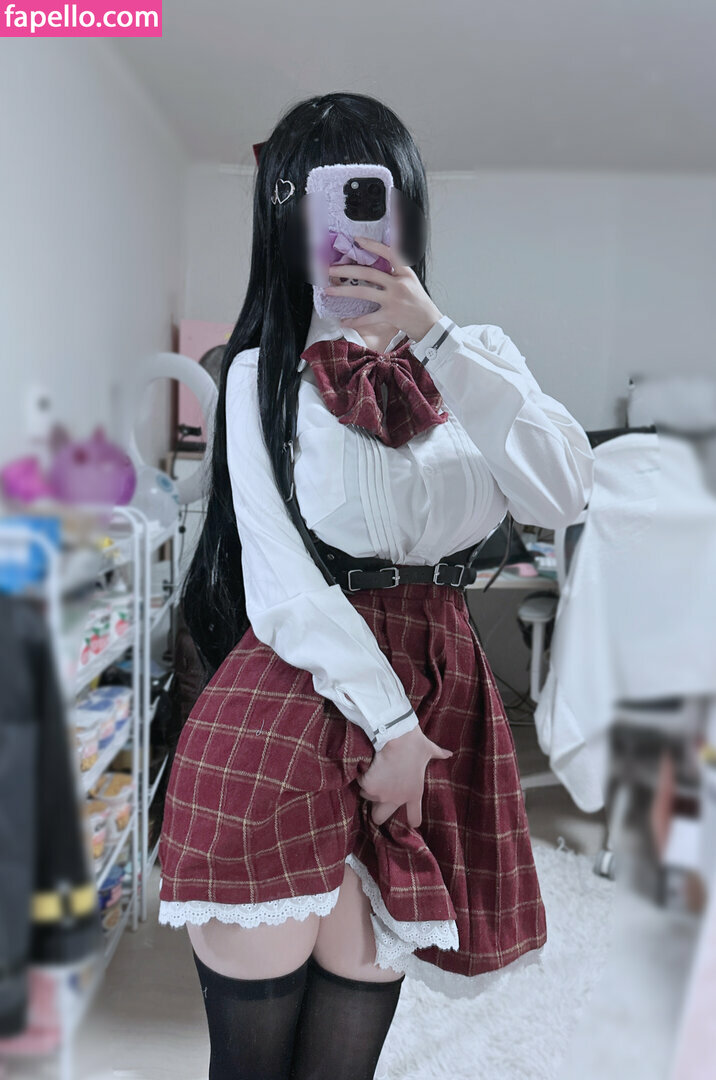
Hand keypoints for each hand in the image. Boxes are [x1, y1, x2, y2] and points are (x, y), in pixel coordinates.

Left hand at [324, 236, 443, 343]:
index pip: (389, 253)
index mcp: (406, 273)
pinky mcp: (390, 316)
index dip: (372, 245)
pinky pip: (368, 318)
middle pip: (369, 273)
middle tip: (330, 269)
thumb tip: (378, 266)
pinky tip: (344, 322)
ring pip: (364, 292)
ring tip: (329, 291)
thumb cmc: (420, 305)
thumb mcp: (412, 283)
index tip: (357, 240)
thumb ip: (397, 274)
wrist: (431, 325)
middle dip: (347, 270)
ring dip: (343, 291)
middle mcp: (399, 284)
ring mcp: (394, 300)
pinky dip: (355, 321)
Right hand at [357, 725, 452, 827]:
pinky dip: (361, 775)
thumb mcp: (429, 750)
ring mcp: (381, 794)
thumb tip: (450, 753)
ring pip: (367, 797)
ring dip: (368, 787)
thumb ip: (439, 754)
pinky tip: (366, 764)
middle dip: (375, 810)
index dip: (410, 819)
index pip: (414, 818)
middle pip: (378, 818)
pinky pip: (360, 783)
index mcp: (414, 793)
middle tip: (376, 797)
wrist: (396, 734)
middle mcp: (396, 798)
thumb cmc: (414, 742)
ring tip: (373, 771)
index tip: (406, 817)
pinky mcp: (369, 786)